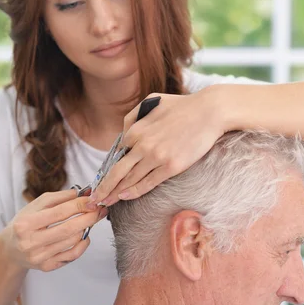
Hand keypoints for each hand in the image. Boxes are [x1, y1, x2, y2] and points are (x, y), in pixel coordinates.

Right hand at [0, 189, 107, 271]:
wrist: (11, 250)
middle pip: (68, 229)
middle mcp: (31, 242)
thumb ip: (58, 198)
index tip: (93, 200)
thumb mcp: (34, 206)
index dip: (79, 205)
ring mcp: (39, 257)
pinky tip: (84, 236)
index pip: (59, 213)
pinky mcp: (47, 266)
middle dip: (88, 218)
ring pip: (72, 242)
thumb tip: (81, 194)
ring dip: (85, 229)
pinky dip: (83, 244)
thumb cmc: (24, 224)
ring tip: (89, 220)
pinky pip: (72, 255)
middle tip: (99, 210)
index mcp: (26, 224)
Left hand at [89, 87, 223, 205]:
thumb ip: (132, 117)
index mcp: (135, 130)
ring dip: (115, 193)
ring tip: (106, 202)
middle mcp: (142, 145)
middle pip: (117, 172)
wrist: (209, 112)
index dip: (108, 168)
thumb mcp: (151, 102)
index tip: (102, 179)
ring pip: (130, 180)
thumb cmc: (181, 106)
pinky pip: (147, 183)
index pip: (117, 154)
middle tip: (94, 198)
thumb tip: (123, 135)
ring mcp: (156, 157)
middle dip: (103, 188)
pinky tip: (124, 197)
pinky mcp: (171, 167)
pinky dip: (134, 192)